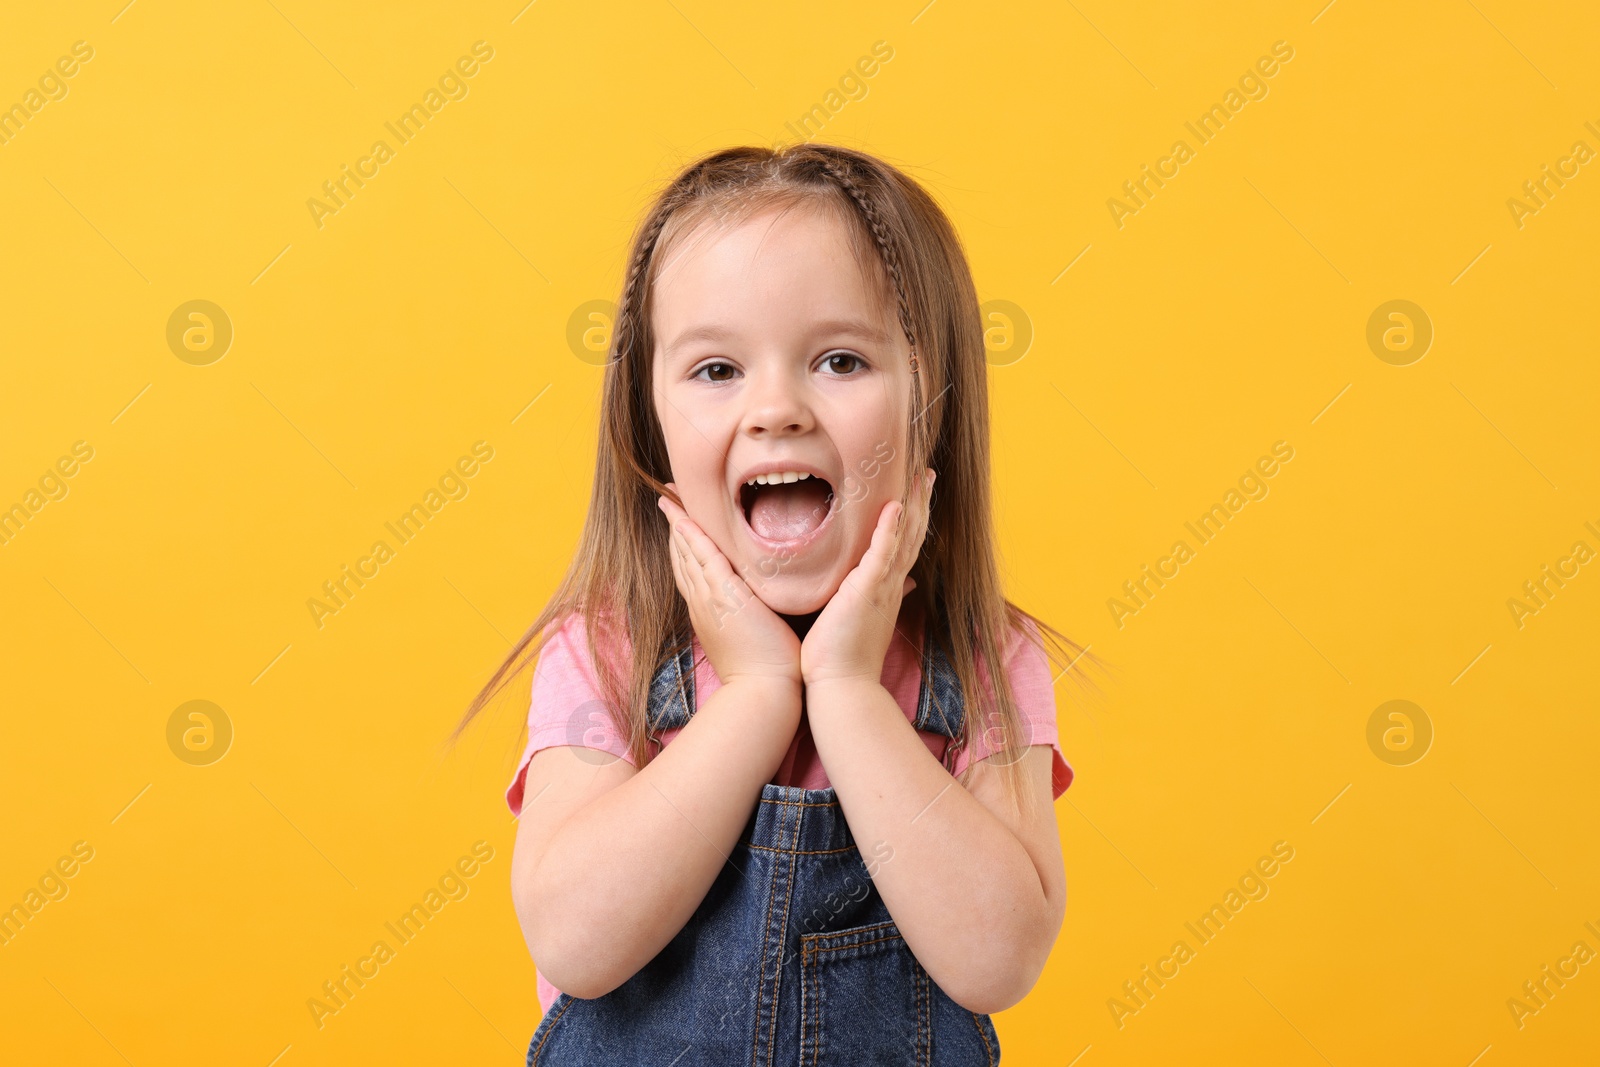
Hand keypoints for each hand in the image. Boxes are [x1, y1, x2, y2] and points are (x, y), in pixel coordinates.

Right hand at [658, 484, 801, 686]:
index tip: (678, 523)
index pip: (691, 570)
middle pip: (682, 557)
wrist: (763, 689)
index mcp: (709, 611)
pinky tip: (685, 518)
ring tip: (669, 499)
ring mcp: (711, 598)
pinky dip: (693, 537)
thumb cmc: (765, 669)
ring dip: (678, 524)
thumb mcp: (751, 635)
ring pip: (688, 553)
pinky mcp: (725, 595)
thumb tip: (760, 602)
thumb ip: (750, 614)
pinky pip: (704, 558)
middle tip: (666, 499)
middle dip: (675, 527)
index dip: (683, 545)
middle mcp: (703, 602)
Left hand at [801, 468, 934, 685]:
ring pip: (904, 538)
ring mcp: (882, 587)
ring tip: (920, 476)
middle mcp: (891, 584)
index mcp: (887, 589)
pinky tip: (895, 506)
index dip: (912, 517)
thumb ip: (877, 596)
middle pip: (912, 534)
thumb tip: (904, 584)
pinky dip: (889, 530)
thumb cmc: (844, 655)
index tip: (916, 490)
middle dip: (921, 501)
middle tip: (927, 471)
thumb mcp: (862, 618)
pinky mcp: (867, 591)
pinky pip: (882, 555)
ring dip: (913, 505)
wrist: (841, 685)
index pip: (904, 545)